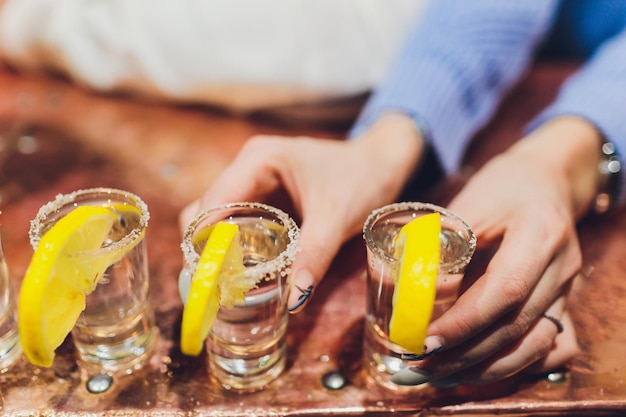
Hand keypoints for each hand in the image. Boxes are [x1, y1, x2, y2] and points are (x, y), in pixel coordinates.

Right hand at [180, 112, 424, 311]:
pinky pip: (237, 225)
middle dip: (206, 251)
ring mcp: (253, 182)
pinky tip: (244, 274)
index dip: (202, 242)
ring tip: (226, 287)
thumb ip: (313, 255)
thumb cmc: (362, 178)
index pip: (212, 203)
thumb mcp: (337, 217)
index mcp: (258, 159)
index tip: (205, 280)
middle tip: (216, 289)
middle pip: (205, 213)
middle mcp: (247, 167)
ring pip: (218, 221)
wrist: (382, 164)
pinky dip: (236, 249)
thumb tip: (293, 300)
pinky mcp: (263, 198)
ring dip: (219, 252)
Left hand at [400, 116, 600, 385]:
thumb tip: (400, 288)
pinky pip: (552, 347)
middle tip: (420, 364)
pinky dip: (517, 365)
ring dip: (487, 368)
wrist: (546, 181)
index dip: (465, 322)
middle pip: (518, 326)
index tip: (426, 340)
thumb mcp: (468, 202)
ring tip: (441, 374)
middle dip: (466, 354)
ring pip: (536, 345)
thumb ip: (440, 243)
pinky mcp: (565, 302)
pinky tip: (482, 370)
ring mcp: (569, 288)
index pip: (505, 290)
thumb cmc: (502, 187)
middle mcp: (562, 266)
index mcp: (540, 233)